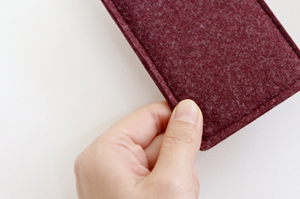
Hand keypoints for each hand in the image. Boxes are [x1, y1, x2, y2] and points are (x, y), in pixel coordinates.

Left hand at [74, 99, 202, 198]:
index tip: (195, 129)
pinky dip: (172, 187)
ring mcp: (115, 182)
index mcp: (104, 153)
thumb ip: (181, 141)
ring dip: (177, 175)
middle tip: (181, 182)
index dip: (177, 122)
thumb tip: (188, 110)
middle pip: (157, 137)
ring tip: (177, 195)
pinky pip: (158, 176)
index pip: (150, 115)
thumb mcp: (170, 183)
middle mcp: (105, 164)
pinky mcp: (127, 193)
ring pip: (162, 158)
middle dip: (177, 157)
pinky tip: (174, 198)